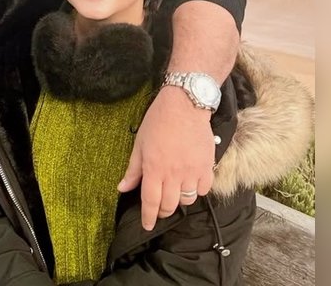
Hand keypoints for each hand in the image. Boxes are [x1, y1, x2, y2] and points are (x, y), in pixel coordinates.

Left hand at [118, 86, 214, 229]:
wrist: (185, 105)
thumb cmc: (158, 122)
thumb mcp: (139, 144)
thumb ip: (133, 170)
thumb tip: (123, 188)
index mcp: (154, 169)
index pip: (150, 202)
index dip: (148, 217)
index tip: (147, 225)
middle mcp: (174, 174)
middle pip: (169, 206)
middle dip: (162, 212)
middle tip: (159, 209)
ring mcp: (192, 172)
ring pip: (187, 200)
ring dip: (179, 200)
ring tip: (173, 192)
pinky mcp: (207, 167)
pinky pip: (204, 189)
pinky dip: (197, 191)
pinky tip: (190, 182)